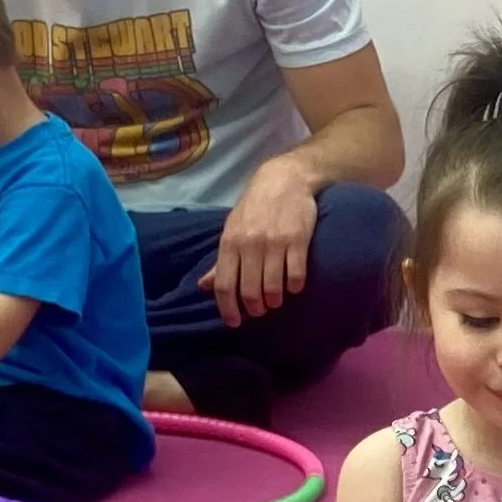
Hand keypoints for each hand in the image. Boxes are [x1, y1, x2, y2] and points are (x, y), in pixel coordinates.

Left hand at [200, 157, 319, 326]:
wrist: (284, 178)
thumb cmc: (255, 206)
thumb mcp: (233, 229)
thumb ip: (221, 261)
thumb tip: (203, 287)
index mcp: (230, 242)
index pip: (224, 285)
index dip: (228, 309)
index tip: (234, 322)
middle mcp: (249, 244)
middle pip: (249, 290)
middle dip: (254, 308)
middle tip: (259, 310)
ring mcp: (274, 242)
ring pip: (273, 287)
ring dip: (274, 300)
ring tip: (276, 300)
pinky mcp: (297, 239)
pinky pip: (296, 275)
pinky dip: (294, 287)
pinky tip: (293, 286)